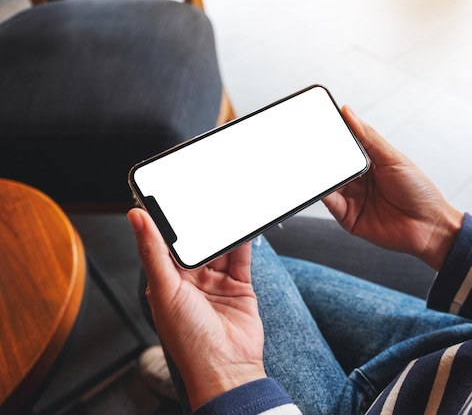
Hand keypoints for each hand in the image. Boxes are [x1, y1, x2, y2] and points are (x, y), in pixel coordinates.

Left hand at [127, 208, 265, 409]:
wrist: (227, 366)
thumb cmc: (189, 340)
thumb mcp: (164, 290)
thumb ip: (153, 251)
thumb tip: (136, 218)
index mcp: (166, 283)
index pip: (164, 245)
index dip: (165, 223)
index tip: (167, 199)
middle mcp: (191, 282)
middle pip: (195, 244)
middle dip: (198, 224)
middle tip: (199, 199)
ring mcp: (216, 284)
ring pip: (218, 248)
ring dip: (220, 231)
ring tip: (223, 209)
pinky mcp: (239, 287)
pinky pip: (240, 258)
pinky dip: (241, 242)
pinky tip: (240, 227)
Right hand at [323, 106, 462, 269]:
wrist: (429, 226)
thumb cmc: (419, 191)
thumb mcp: (392, 158)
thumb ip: (367, 137)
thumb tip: (347, 111)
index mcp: (369, 163)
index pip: (344, 146)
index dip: (332, 136)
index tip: (319, 122)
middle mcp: (358, 181)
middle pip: (333, 165)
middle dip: (321, 155)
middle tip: (310, 143)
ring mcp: (352, 199)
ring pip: (328, 183)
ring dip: (319, 174)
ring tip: (310, 162)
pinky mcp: (348, 218)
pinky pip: (330, 203)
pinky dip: (322, 193)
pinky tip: (320, 184)